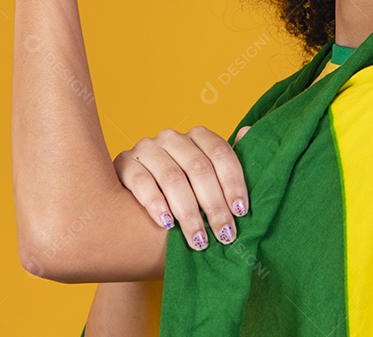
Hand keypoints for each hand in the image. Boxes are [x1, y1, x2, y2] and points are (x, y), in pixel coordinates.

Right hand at [114, 125, 251, 250]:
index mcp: (197, 136)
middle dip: (214, 205)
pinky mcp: (124, 162)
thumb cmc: (184, 195)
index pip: (220, 153)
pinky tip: (167, 224)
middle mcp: (171, 137)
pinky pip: (141, 181)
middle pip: (198, 167)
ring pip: (172, 177)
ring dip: (188, 212)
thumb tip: (248, 131)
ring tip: (199, 240)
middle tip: (224, 234)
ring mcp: (146, 148)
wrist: (137, 211)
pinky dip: (156, 203)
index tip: (241, 211)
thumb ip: (227, 164)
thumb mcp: (207, 181)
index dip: (232, 182)